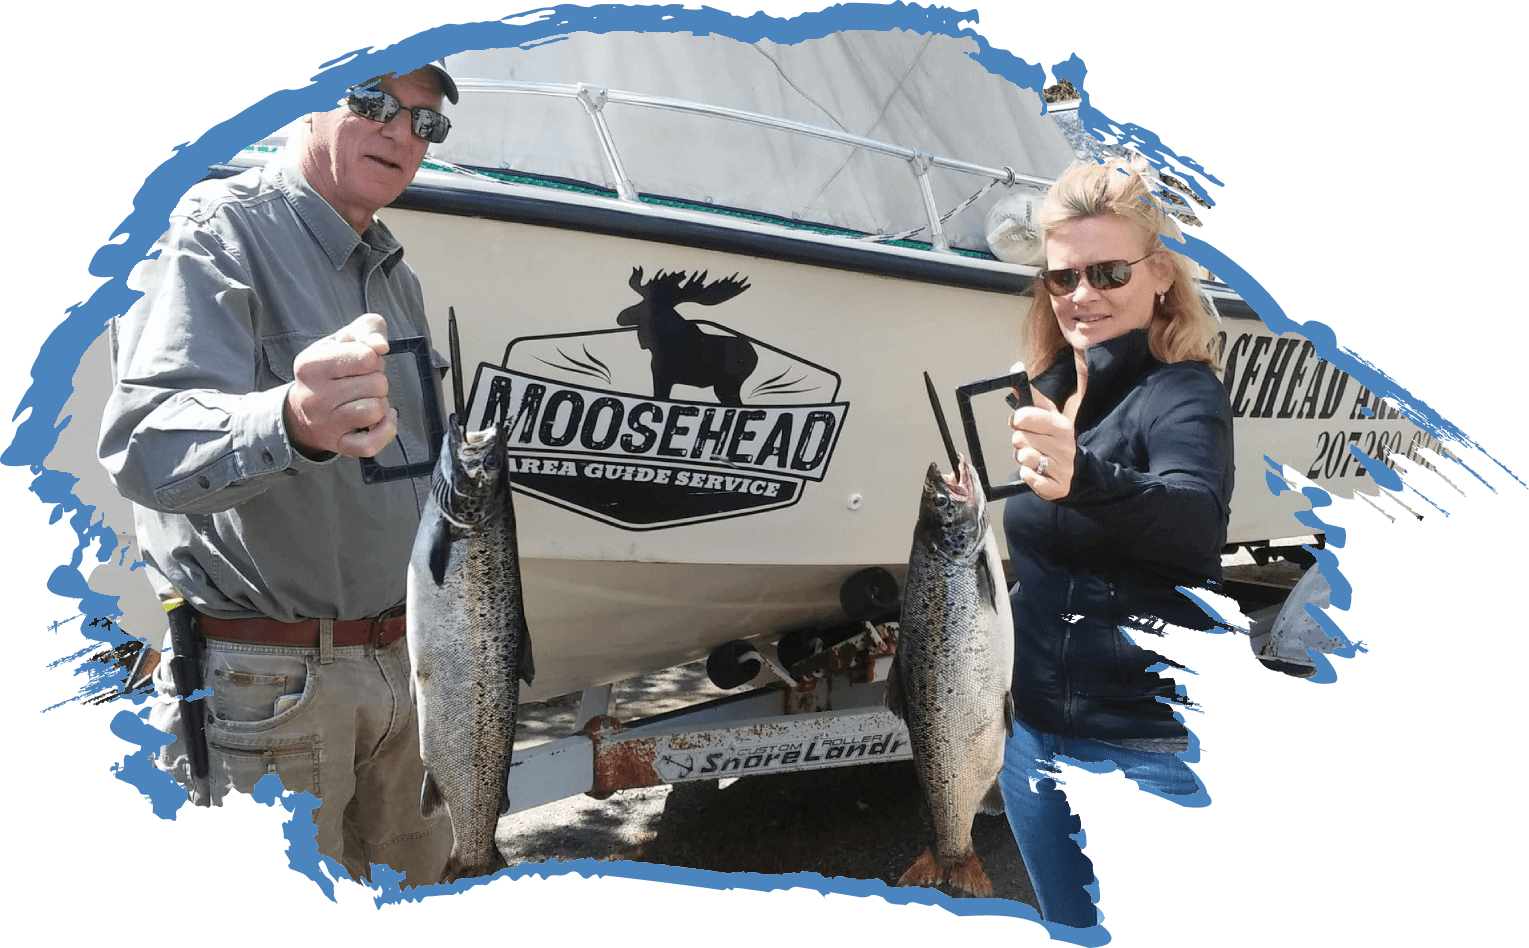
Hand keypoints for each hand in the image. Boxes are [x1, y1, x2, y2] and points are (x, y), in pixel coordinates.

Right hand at [284, 314, 396, 458]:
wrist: (301, 410)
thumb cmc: (329, 369)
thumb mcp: (342, 339)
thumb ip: (367, 328)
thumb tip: (380, 346)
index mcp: (310, 364)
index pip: (367, 357)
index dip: (373, 357)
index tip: (360, 362)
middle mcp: (314, 396)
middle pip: (377, 384)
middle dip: (377, 380)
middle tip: (361, 382)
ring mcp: (325, 424)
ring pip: (376, 410)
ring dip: (380, 403)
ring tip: (365, 398)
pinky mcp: (337, 445)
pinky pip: (372, 444)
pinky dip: (386, 430)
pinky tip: (382, 418)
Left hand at [1011, 354, 1084, 500]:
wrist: (1077, 471)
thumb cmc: (1055, 440)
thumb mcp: (1048, 415)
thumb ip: (1030, 395)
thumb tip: (1016, 368)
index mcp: (1061, 424)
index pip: (1025, 416)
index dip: (1017, 419)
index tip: (1020, 421)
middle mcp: (1064, 445)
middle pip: (1019, 438)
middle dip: (1019, 441)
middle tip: (1030, 442)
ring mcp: (1063, 467)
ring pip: (1023, 458)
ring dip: (1022, 458)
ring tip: (1033, 457)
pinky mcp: (1057, 487)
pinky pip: (1028, 478)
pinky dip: (1026, 475)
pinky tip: (1035, 472)